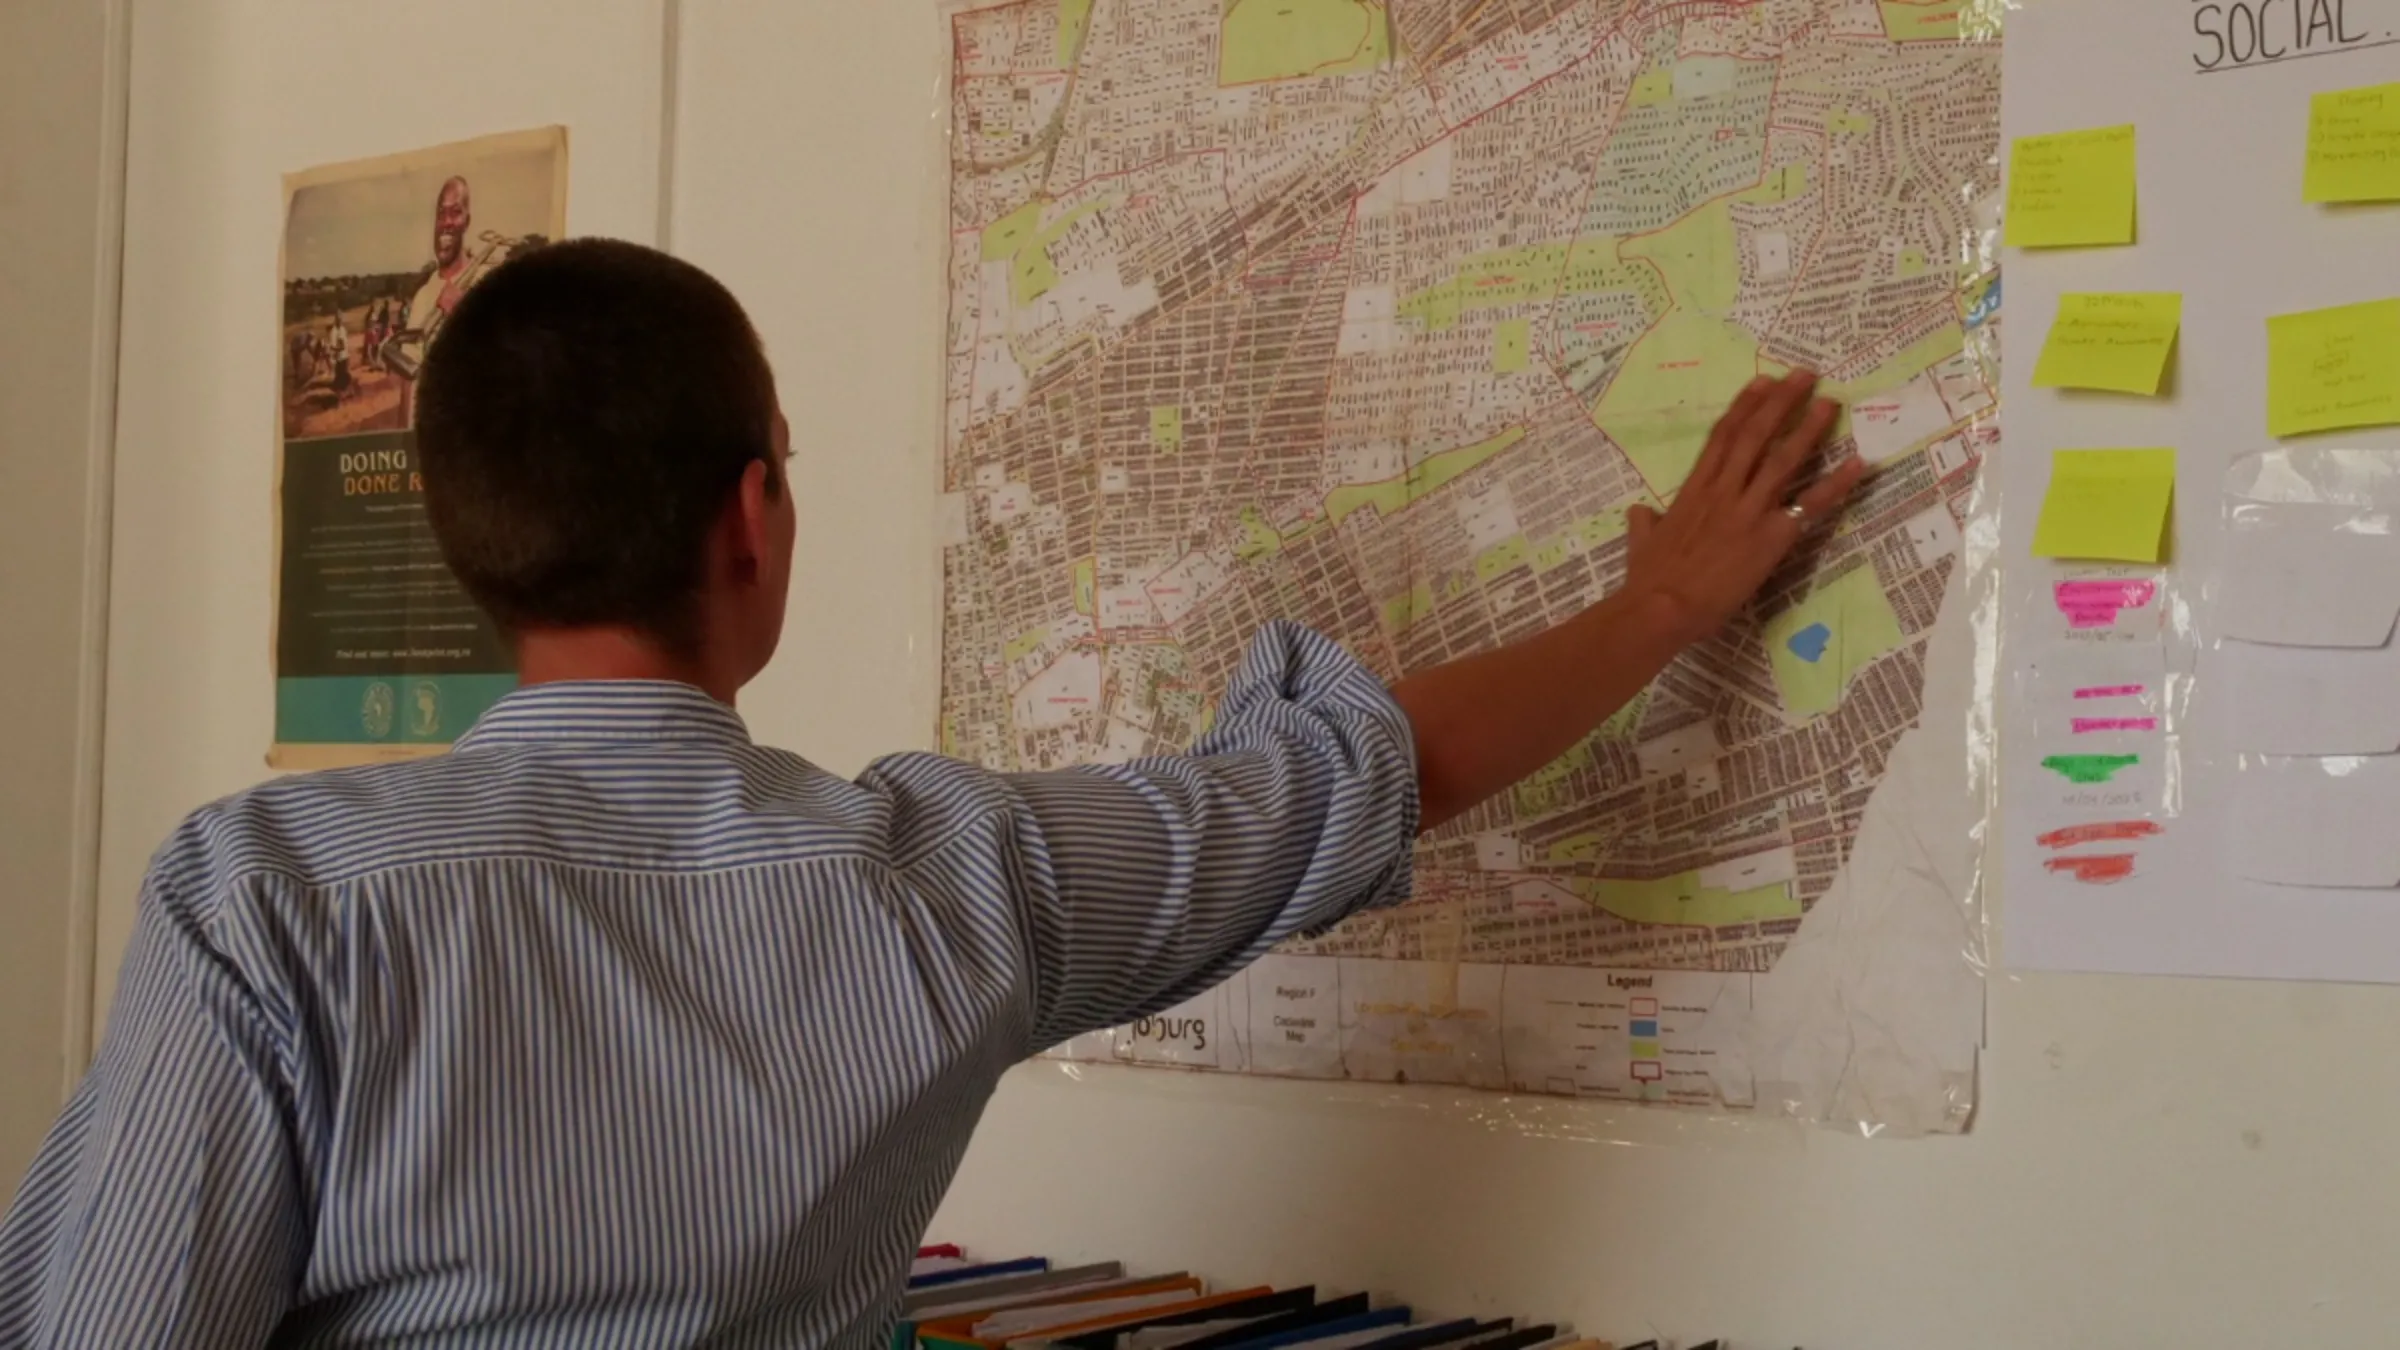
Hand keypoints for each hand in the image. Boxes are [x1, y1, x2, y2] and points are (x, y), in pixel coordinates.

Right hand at [1623, 370, 1864, 642]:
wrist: (1661, 607)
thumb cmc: (1648, 579)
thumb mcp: (1641, 543)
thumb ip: (1643, 524)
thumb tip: (1637, 512)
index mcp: (1694, 490)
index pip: (1722, 437)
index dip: (1744, 406)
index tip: (1763, 381)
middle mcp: (1724, 490)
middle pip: (1756, 436)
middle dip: (1781, 402)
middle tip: (1805, 376)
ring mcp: (1749, 510)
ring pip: (1783, 460)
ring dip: (1809, 429)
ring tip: (1830, 404)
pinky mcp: (1771, 536)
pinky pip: (1810, 504)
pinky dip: (1837, 483)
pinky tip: (1858, 464)